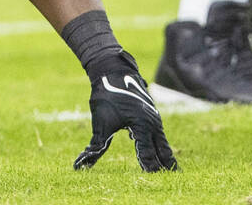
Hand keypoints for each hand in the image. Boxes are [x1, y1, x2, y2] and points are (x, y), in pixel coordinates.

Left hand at [73, 50, 178, 172]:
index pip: (146, 153)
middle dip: (165, 167)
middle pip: (162, 151)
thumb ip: (96, 146)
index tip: (151, 180)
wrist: (113, 70)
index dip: (148, 167)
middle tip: (170, 180)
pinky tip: (159, 153)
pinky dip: (161, 147)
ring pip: (162, 144)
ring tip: (170, 172)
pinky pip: (159, 136)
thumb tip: (81, 164)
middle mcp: (152, 123)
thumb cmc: (106, 95)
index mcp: (142, 125)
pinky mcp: (151, 115)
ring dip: (165, 158)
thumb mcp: (100, 122)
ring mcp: (154, 118)